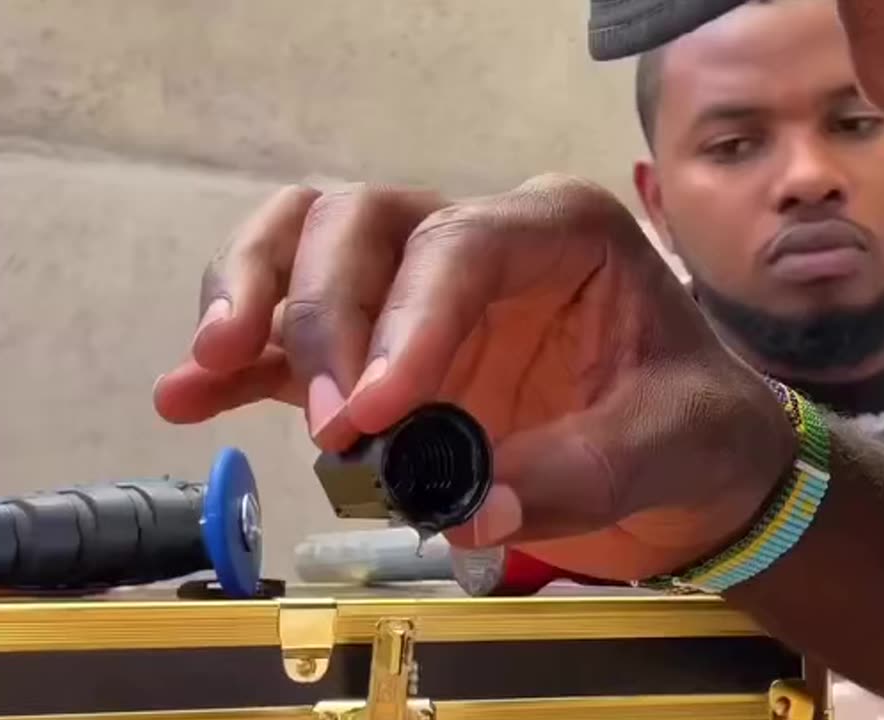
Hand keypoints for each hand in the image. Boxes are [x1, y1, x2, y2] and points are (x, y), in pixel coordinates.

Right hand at [153, 176, 796, 580]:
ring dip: (254, 293)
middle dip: (329, 312)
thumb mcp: (669, 446)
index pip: (462, 245)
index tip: (378, 412)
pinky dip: (241, 353)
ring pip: (312, 239)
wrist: (689, 463)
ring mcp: (424, 289)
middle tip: (340, 423)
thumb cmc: (694, 430)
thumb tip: (471, 510)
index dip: (408, 319)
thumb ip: (577, 472)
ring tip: (211, 361)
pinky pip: (299, 328)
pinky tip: (189, 392)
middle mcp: (482, 238)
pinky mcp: (387, 347)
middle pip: (366, 223)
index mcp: (564, 232)